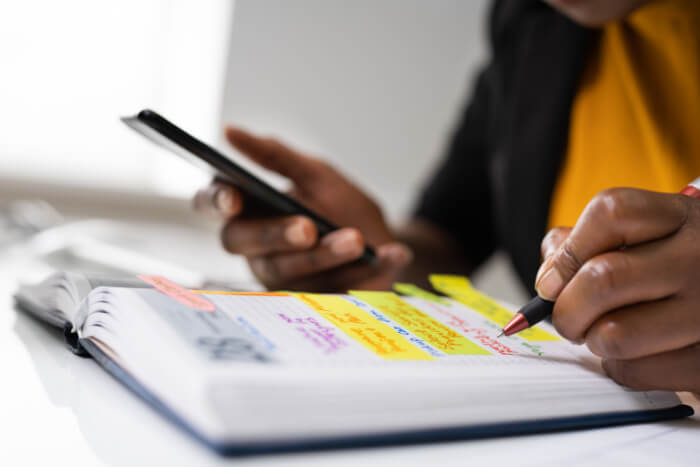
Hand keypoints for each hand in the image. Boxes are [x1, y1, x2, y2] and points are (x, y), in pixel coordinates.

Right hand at [193, 126, 411, 290]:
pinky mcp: (304, 301)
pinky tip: (391, 255)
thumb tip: (231, 132)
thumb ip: (276, 157)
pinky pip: (326, 291)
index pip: (212, 203)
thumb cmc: (338, 204)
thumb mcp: (316, 174)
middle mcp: (253, 245)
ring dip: (322, 256)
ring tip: (355, 240)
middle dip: (274, 235)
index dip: (215, 201)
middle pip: (242, 241)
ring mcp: (276, 276)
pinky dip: (363, 273)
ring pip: (283, 271)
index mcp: (248, 208)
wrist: (380, 241)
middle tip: (308, 228)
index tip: (234, 199)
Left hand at [535, 187, 699, 393]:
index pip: (611, 213)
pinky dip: (620, 367)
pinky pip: (636, 372)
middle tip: (567, 316)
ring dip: (593, 339)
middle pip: (604, 278)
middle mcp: (699, 258)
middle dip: (567, 307)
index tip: (552, 279)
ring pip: (615, 334)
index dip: (569, 250)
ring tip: (603, 332)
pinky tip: (634, 353)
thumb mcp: (640, 234)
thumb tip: (549, 282)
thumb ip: (582, 243)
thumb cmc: (669, 264)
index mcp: (679, 217)